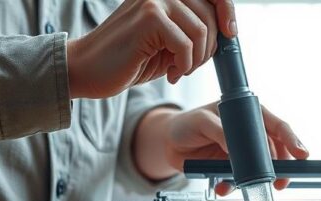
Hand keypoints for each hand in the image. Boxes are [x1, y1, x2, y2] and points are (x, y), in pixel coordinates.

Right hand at [67, 0, 236, 98]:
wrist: (90, 69)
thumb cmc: (132, 59)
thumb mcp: (170, 41)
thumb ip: (193, 29)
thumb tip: (228, 29)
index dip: (227, 11)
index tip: (230, 33)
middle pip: (209, 15)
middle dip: (208, 48)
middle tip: (189, 66)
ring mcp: (153, 0)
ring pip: (201, 31)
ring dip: (195, 59)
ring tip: (177, 69)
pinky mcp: (149, 17)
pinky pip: (186, 44)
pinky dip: (183, 65)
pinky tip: (169, 73)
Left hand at [134, 102, 308, 190]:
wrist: (169, 144)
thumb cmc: (186, 124)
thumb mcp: (201, 121)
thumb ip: (219, 130)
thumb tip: (234, 147)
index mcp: (249, 114)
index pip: (277, 126)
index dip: (291, 139)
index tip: (301, 154)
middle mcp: (251, 133)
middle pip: (277, 151)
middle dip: (280, 167)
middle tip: (280, 181)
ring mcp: (244, 152)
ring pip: (261, 169)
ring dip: (257, 180)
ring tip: (249, 187)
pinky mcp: (234, 168)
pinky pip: (241, 181)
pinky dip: (234, 187)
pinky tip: (223, 188)